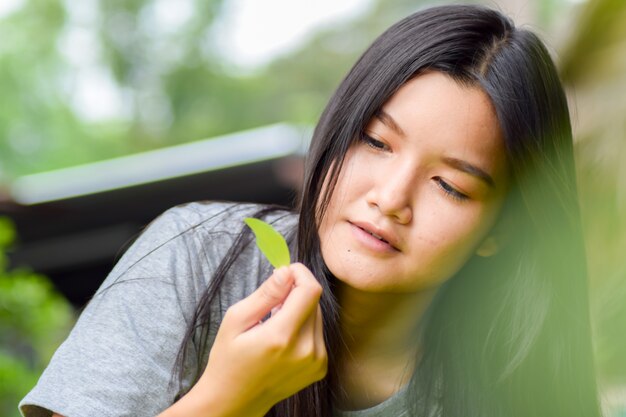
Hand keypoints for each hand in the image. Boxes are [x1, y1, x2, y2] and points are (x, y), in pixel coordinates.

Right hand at [183, 263, 326, 416]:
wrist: (234, 401)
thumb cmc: (228, 359)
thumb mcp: (236, 320)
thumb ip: (266, 294)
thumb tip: (287, 271)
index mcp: (282, 337)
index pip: (310, 290)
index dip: (300, 273)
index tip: (285, 271)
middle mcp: (305, 350)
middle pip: (314, 301)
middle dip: (295, 292)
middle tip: (272, 301)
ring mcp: (316, 361)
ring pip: (317, 315)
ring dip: (299, 310)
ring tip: (274, 322)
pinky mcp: (320, 368)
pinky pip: (317, 333)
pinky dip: (303, 327)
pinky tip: (283, 339)